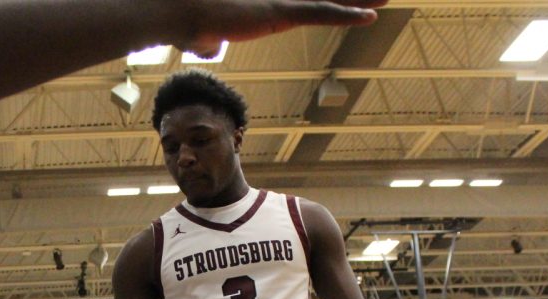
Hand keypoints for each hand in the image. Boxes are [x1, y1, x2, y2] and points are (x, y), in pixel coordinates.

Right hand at [177, 0, 385, 58]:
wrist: (178, 11)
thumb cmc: (187, 21)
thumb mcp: (204, 34)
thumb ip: (212, 39)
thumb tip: (209, 45)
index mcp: (268, 1)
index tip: (353, 1)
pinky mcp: (278, 10)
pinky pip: (319, 12)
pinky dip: (344, 16)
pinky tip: (369, 17)